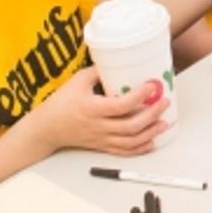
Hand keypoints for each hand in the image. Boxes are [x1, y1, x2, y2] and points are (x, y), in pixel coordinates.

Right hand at [33, 65, 170, 155]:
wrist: (46, 129)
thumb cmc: (60, 103)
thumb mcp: (77, 81)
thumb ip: (98, 71)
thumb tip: (118, 61)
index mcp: (92, 109)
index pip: (120, 106)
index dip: (139, 97)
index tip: (151, 86)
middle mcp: (98, 127)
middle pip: (130, 126)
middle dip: (152, 114)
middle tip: (164, 102)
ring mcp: (101, 139)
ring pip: (130, 141)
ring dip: (150, 133)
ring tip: (164, 123)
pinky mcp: (102, 146)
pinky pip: (123, 151)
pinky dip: (139, 148)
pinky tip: (152, 142)